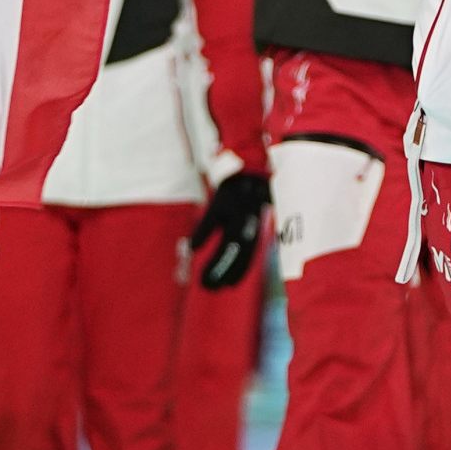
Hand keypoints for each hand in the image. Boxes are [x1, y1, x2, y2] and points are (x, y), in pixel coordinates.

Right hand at [188, 169, 270, 289]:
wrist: (247, 160)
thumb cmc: (250, 188)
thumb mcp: (256, 207)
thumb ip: (250, 228)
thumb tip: (239, 249)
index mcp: (258, 222)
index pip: (251, 253)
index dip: (241, 270)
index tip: (228, 286)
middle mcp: (251, 220)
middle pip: (242, 252)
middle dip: (227, 272)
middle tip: (211, 288)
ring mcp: (237, 210)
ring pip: (230, 243)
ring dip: (217, 264)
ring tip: (203, 280)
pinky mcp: (222, 200)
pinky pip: (211, 221)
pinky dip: (203, 236)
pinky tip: (192, 249)